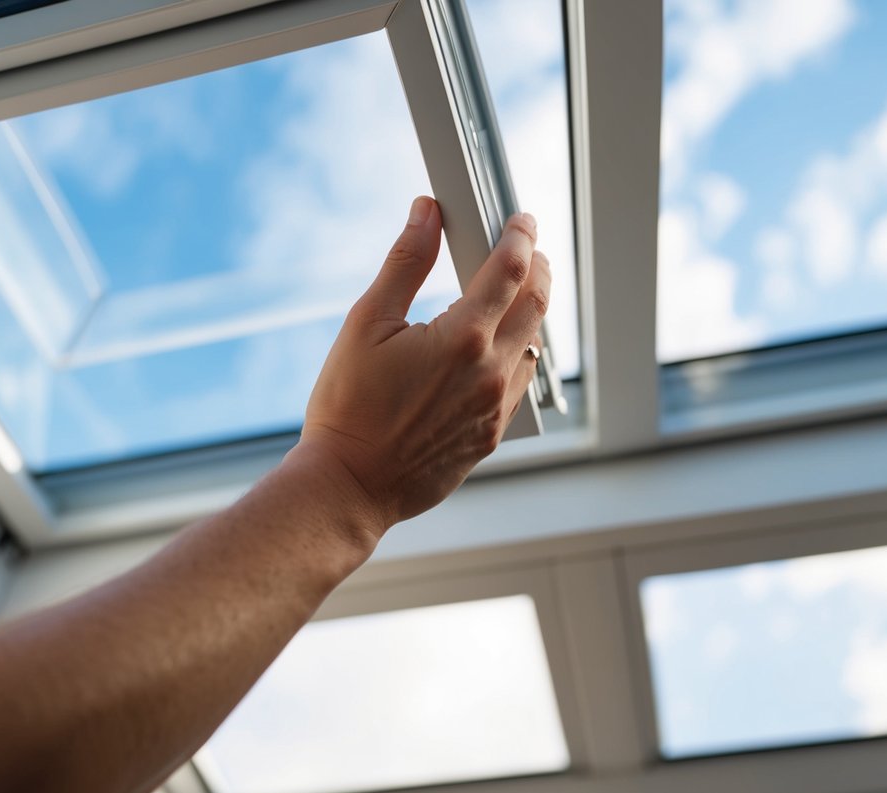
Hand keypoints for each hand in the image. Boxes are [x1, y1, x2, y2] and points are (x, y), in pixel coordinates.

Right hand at [295, 195, 550, 538]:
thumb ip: (404, 263)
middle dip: (537, 268)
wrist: (349, 485)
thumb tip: (425, 213)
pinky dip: (515, 356)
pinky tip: (490, 352)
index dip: (521, 236)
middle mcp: (491, 372)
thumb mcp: (366, 324)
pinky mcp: (492, 435)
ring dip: (528, 314)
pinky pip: (519, 385)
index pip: (512, 269)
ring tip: (506, 299)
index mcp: (462, 338)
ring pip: (534, 345)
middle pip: (539, 303)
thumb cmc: (347, 409)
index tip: (521, 221)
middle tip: (525, 251)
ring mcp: (496, 408)